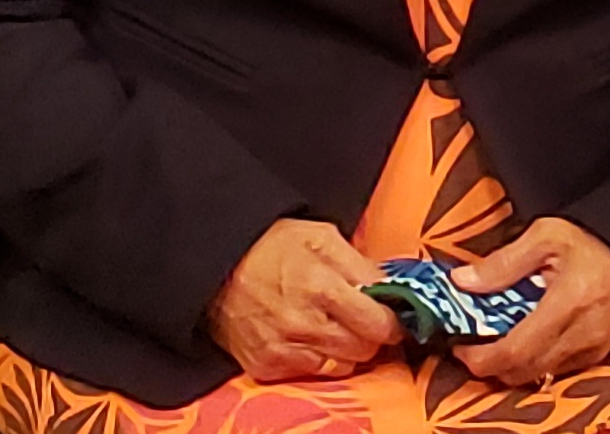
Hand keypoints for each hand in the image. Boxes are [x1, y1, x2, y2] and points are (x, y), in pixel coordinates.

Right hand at [207, 218, 403, 381]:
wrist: (219, 265)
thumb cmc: (272, 246)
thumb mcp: (321, 236)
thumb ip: (360, 263)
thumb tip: (389, 287)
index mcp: (323, 285)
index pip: (378, 323)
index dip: (391, 320)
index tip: (390, 315)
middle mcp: (305, 323)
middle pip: (364, 349)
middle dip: (369, 334)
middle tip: (360, 318)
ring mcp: (286, 349)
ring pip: (343, 365)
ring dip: (345, 348)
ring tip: (331, 324)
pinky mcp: (269, 366)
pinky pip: (313, 373)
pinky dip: (318, 358)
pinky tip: (307, 335)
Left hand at [449, 217, 609, 385]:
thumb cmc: (593, 240)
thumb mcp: (546, 235)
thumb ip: (503, 262)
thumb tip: (462, 281)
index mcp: (565, 305)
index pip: (515, 351)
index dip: (482, 358)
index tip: (459, 348)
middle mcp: (580, 337)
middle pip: (524, 372)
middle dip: (491, 367)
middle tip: (469, 348)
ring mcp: (592, 350)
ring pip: (540, 375)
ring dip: (511, 368)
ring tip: (492, 343)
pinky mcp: (598, 355)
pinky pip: (558, 371)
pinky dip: (534, 364)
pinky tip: (523, 342)